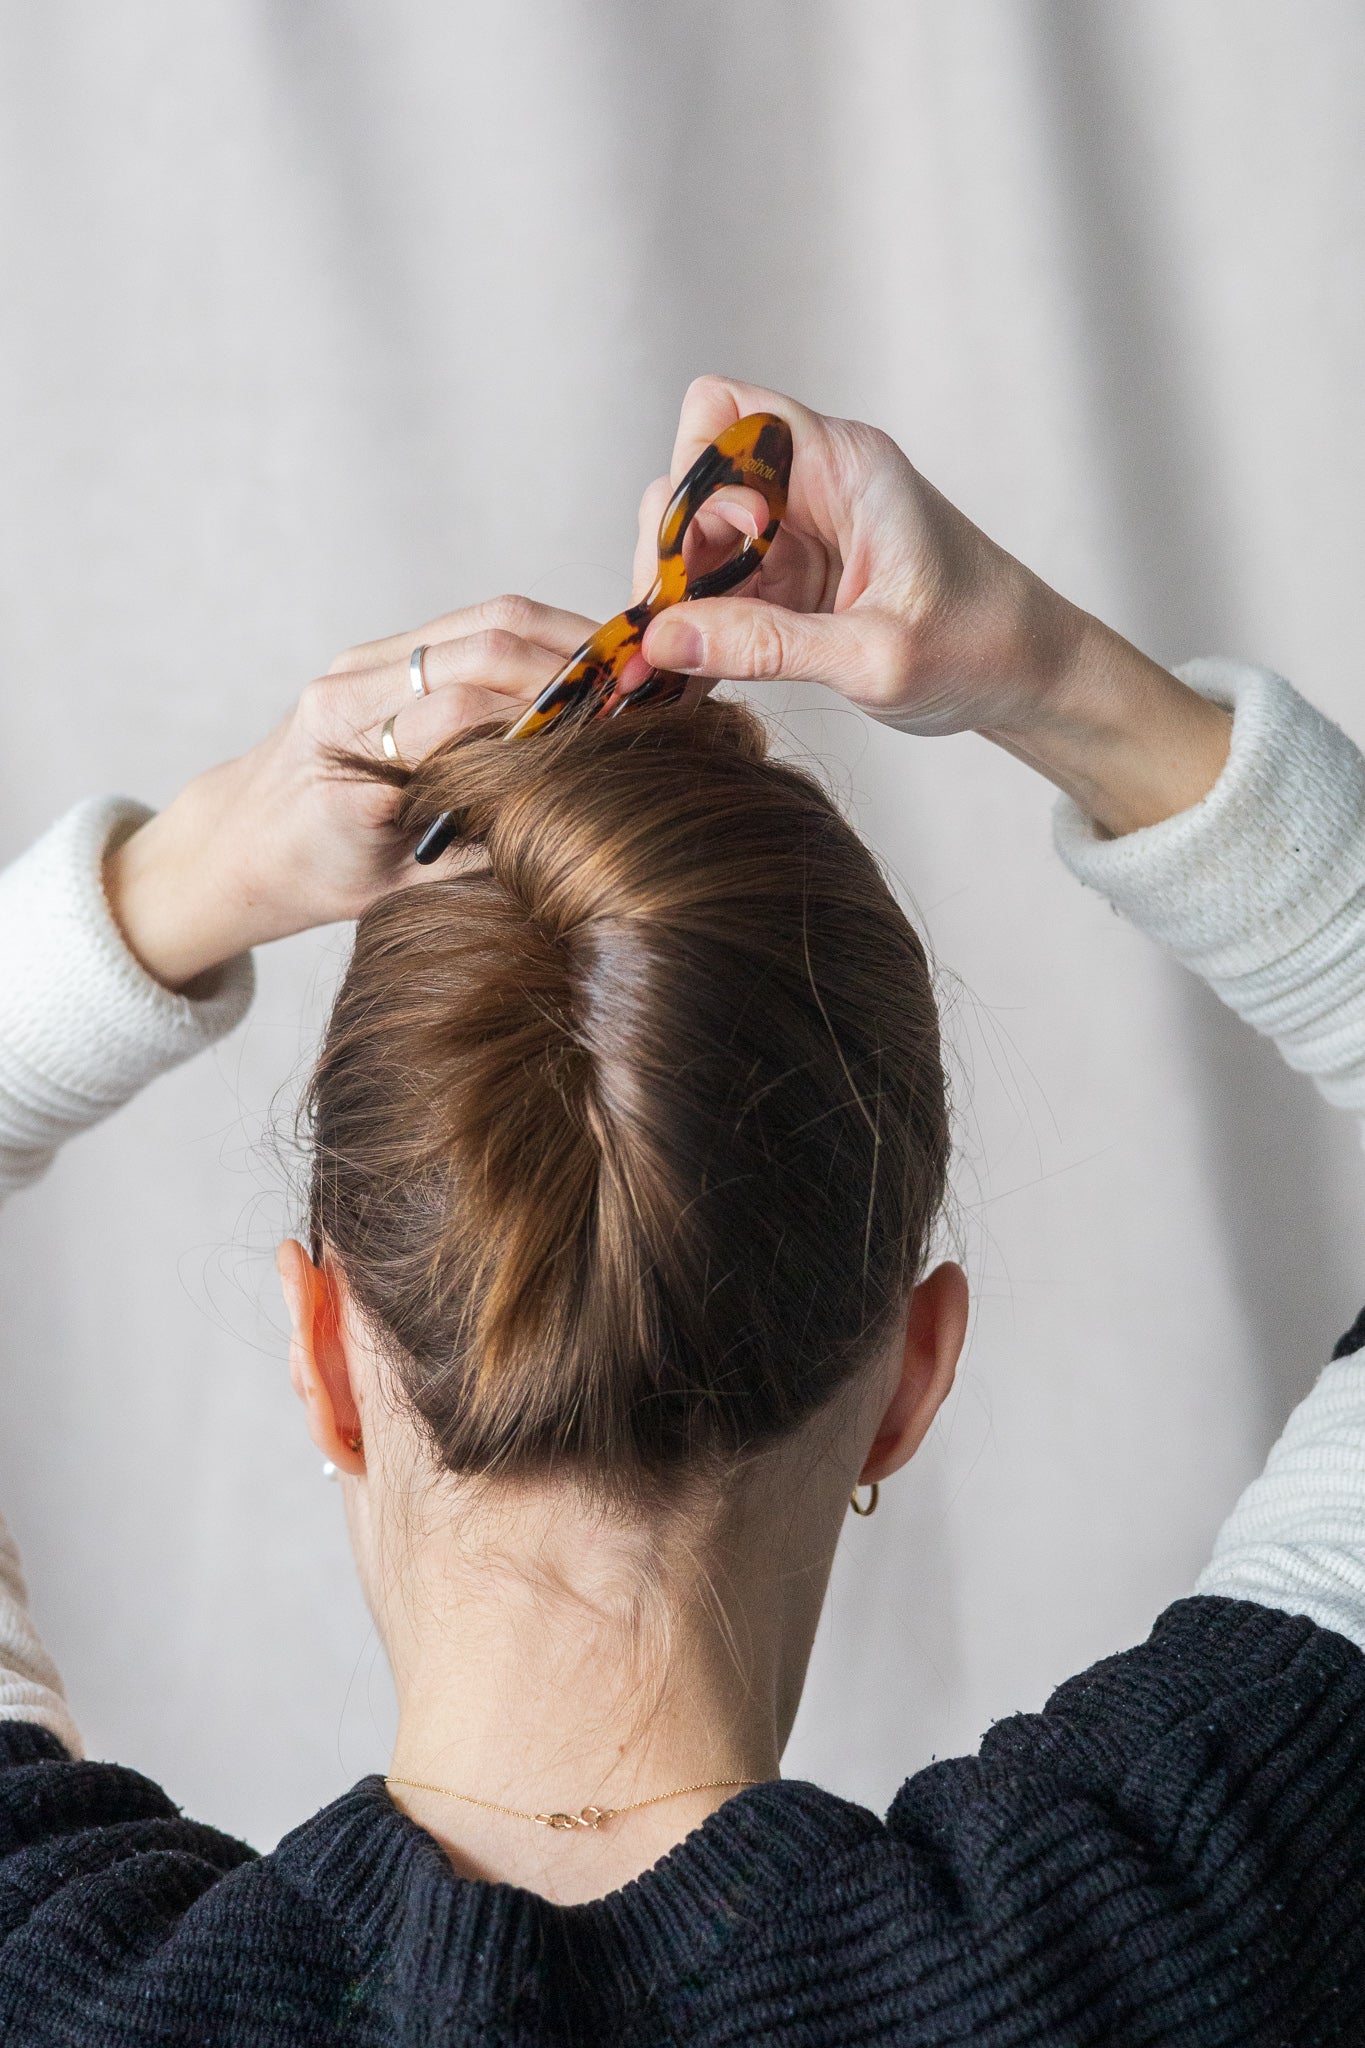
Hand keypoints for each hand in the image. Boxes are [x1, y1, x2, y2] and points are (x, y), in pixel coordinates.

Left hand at [104, 595, 595, 990]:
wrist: (239, 841)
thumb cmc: (317, 876)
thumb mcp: (399, 890)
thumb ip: (474, 851)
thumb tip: (570, 820)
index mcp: (347, 759)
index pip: (464, 714)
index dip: (549, 718)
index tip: (616, 732)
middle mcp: (348, 693)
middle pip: (481, 647)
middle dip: (572, 663)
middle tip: (641, 688)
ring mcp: (360, 663)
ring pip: (482, 621)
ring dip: (562, 636)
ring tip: (625, 667)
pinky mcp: (378, 654)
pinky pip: (467, 627)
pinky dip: (533, 635)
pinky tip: (578, 662)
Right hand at [634, 375, 1230, 834]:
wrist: (1033, 676)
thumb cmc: (981, 648)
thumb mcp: (873, 658)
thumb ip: (766, 645)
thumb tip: (661, 639)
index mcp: (842, 466)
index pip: (722, 414)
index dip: (688, 482)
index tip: (691, 568)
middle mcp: (813, 483)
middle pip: (694, 480)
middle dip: (669, 555)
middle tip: (668, 637)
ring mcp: (799, 531)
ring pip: (696, 538)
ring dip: (678, 600)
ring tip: (679, 669)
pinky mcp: (793, 579)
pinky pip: (719, 585)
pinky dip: (701, 628)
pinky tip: (698, 677)